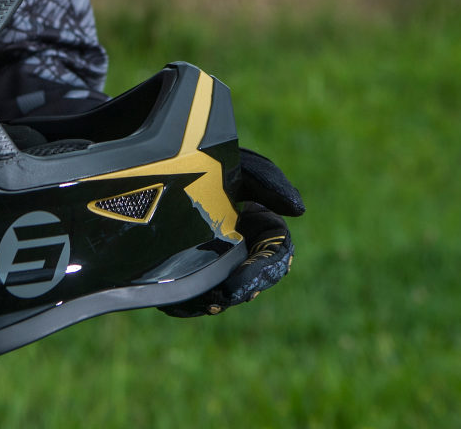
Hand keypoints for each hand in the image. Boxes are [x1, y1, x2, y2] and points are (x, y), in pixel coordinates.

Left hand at [162, 148, 303, 317]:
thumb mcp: (239, 166)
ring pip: (220, 291)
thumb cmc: (208, 160)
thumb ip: (269, 183)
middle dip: (238, 291)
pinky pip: (188, 295)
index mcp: (260, 227)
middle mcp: (239, 246)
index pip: (273, 256)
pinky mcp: (182, 269)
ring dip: (214, 301)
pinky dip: (186, 303)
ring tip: (204, 302)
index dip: (261, 272)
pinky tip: (177, 303)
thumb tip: (299, 210)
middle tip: (223, 297)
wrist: (161, 158)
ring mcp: (210, 259)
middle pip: (248, 280)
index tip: (245, 283)